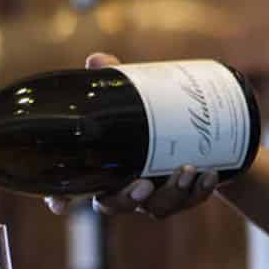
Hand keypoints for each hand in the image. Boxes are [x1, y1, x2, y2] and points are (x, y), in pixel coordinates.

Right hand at [42, 53, 221, 218]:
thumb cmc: (152, 113)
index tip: (58, 203)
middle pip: (114, 205)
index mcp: (101, 168)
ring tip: (188, 168)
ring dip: (172, 192)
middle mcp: (123, 187)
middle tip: (143, 184)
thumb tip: (97, 60)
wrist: (204, 133)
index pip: (72, 191)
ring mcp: (153, 196)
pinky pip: (189, 202)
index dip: (60, 200)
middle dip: (128, 199)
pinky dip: (200, 190)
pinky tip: (210, 174)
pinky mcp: (183, 197)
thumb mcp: (135, 97)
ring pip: (156, 208)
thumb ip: (116, 83)